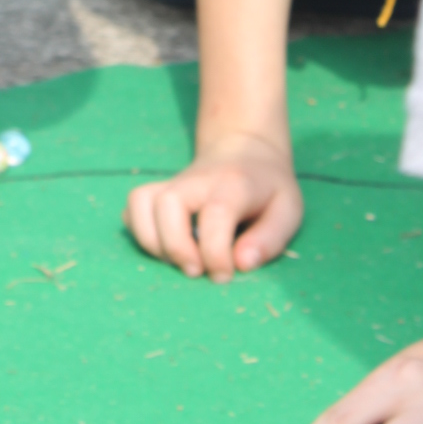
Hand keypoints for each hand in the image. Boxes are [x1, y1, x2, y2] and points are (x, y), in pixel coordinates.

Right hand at [123, 131, 302, 279]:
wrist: (244, 148)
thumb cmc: (268, 188)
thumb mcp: (287, 209)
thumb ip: (270, 239)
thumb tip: (242, 264)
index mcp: (234, 185)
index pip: (216, 214)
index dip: (217, 253)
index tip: (226, 275)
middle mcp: (197, 181)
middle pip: (168, 204)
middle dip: (176, 247)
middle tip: (197, 271)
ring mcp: (174, 183)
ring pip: (141, 202)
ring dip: (151, 241)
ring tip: (176, 262)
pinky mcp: (159, 190)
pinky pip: (134, 206)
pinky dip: (140, 231)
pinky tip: (164, 246)